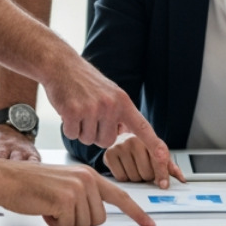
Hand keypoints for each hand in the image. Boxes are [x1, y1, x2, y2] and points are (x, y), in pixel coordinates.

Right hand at [0, 162, 155, 225]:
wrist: (9, 179)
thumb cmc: (32, 184)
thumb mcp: (65, 183)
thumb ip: (83, 195)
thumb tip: (95, 216)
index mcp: (89, 176)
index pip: (120, 196)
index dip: (135, 212)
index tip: (148, 223)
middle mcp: (87, 180)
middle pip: (98, 219)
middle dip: (79, 221)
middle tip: (60, 209)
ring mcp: (78, 189)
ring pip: (84, 225)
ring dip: (66, 223)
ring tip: (51, 207)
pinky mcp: (66, 199)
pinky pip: (68, 225)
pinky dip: (55, 223)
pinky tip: (45, 209)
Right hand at [43, 57, 173, 188]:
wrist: (61, 65)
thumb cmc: (85, 81)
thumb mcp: (110, 93)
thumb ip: (120, 113)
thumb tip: (125, 130)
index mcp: (123, 102)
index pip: (143, 128)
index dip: (154, 145)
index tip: (164, 160)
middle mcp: (111, 105)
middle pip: (106, 142)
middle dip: (96, 134)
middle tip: (89, 114)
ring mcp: (92, 108)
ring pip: (89, 140)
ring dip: (81, 130)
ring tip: (79, 109)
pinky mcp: (73, 111)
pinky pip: (72, 134)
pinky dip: (68, 127)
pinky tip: (68, 110)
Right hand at [103, 133, 185, 183]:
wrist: (120, 136)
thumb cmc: (140, 146)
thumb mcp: (156, 152)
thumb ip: (169, 166)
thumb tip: (182, 179)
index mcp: (148, 138)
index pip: (158, 159)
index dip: (162, 173)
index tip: (164, 185)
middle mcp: (133, 140)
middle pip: (146, 173)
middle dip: (148, 176)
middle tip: (145, 168)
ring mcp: (120, 147)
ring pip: (134, 177)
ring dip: (137, 177)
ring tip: (135, 166)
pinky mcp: (108, 155)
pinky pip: (121, 178)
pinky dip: (125, 177)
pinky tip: (125, 168)